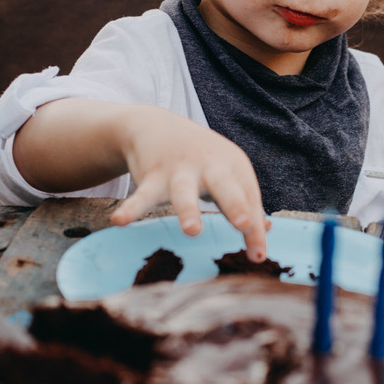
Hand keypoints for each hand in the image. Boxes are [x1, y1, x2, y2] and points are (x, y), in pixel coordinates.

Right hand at [110, 107, 269, 260]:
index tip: (257, 258)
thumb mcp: (225, 173)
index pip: (248, 201)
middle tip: (244, 224)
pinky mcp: (152, 176)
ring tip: (192, 230)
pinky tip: (119, 220)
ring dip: (188, 211)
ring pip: (184, 193)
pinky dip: (131, 208)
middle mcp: (209, 166)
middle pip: (225, 187)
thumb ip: (244, 201)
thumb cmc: (199, 158)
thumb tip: (264, 231)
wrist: (154, 126)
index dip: (254, 231)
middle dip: (235, 205)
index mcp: (233, 167)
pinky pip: (142, 196)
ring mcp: (179, 170)